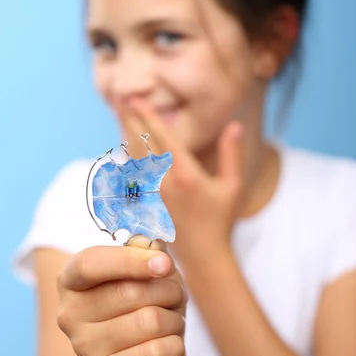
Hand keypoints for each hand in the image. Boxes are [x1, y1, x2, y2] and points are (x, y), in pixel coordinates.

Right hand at [57, 236, 186, 355]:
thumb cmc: (146, 305)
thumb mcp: (149, 272)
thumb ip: (148, 252)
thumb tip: (150, 244)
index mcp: (72, 281)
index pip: (90, 263)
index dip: (130, 260)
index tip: (164, 263)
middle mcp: (69, 314)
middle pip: (129, 292)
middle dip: (168, 289)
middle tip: (175, 295)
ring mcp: (84, 349)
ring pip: (150, 320)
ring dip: (174, 318)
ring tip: (170, 322)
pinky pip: (158, 352)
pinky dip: (176, 344)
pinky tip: (168, 346)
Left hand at [122, 101, 243, 263]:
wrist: (203, 257)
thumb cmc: (222, 221)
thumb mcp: (233, 186)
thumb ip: (232, 154)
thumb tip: (235, 125)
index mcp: (186, 174)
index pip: (162, 137)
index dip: (148, 115)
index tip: (137, 99)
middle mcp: (164, 182)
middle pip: (141, 143)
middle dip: (130, 118)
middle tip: (121, 97)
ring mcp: (151, 195)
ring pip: (133, 159)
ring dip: (126, 135)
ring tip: (120, 116)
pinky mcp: (145, 205)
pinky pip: (131, 177)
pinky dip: (126, 160)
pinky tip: (123, 149)